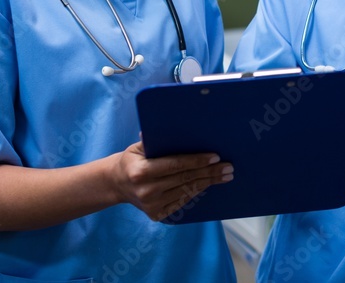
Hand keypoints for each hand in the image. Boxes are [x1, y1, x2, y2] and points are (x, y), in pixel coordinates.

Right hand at [110, 141, 233, 220]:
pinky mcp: (157, 215)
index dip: (197, 161)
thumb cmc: (132, 160)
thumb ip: (156, 140)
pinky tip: (208, 184)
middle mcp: (147, 191)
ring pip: (187, 191)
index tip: (215, 157)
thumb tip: (177, 129)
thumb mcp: (138, 147)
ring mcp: (152, 206)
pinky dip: (196, 192)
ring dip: (208, 183)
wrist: (116, 184)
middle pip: (185, 179)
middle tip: (228, 167)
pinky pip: (182, 201)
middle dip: (210, 173)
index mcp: (141, 172)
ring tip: (225, 175)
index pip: (176, 165)